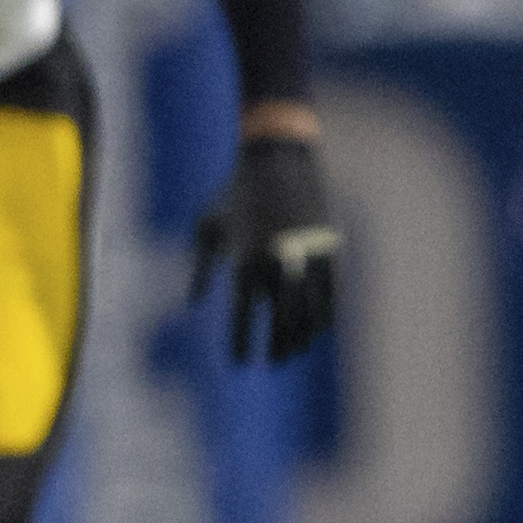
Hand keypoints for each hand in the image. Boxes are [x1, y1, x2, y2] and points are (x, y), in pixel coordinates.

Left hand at [190, 135, 336, 364]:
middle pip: (279, 316)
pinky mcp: (328, 246)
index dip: (241, 339)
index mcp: (243, 255)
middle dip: (275, 344)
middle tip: (270, 365)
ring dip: (301, 334)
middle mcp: (276, 259)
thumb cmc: (232, 193)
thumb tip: (193, 302)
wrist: (276, 157)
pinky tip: (316, 331)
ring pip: (308, 307)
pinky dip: (324, 313)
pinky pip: (329, 290)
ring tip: (291, 353)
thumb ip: (201, 267)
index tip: (239, 363)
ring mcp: (305, 253)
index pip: (242, 311)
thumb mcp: (207, 226)